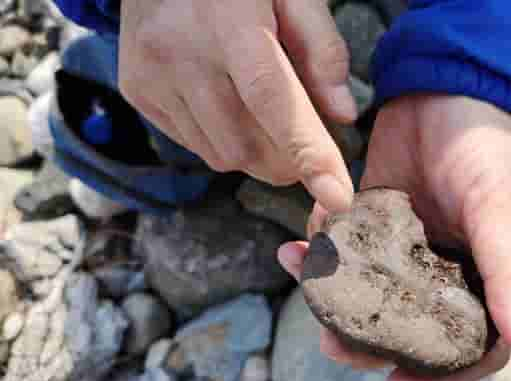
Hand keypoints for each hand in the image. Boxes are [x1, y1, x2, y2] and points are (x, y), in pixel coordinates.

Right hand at [118, 0, 355, 210]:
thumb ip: (321, 49)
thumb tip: (342, 115)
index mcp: (228, 22)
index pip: (272, 99)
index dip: (308, 151)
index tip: (338, 197)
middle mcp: (181, 54)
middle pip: (248, 146)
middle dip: (287, 159)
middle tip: (302, 137)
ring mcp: (152, 76)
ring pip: (221, 156)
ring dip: (254, 151)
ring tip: (257, 109)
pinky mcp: (137, 91)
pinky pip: (193, 146)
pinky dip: (222, 140)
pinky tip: (224, 103)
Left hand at [278, 95, 510, 380]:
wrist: (451, 84)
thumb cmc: (491, 145)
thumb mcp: (502, 210)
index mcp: (480, 278)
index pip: (465, 345)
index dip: (435, 375)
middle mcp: (439, 268)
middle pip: (403, 322)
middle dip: (365, 336)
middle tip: (330, 340)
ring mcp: (402, 242)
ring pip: (365, 284)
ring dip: (332, 291)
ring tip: (303, 280)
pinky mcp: (371, 213)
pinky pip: (343, 241)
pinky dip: (321, 244)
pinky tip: (299, 242)